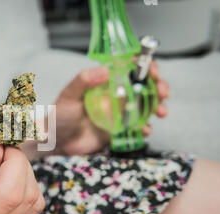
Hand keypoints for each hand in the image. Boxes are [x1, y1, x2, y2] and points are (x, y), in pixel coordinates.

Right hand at [0, 142, 44, 213]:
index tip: (0, 143)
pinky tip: (2, 175)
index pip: (10, 194)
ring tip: (0, 160)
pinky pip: (25, 211)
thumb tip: (0, 149)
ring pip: (32, 206)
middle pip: (26, 199)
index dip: (14, 162)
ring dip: (24, 176)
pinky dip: (22, 187)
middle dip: (21, 165)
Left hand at [53, 61, 168, 154]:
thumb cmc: (59, 116)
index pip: (129, 67)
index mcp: (105, 82)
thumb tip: (105, 70)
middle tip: (163, 92)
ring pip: (146, 105)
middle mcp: (116, 95)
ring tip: (161, 112)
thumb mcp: (68, 96)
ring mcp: (120, 112)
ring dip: (158, 106)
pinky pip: (139, 127)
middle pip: (144, 85)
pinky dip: (146, 127)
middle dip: (159, 86)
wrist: (57, 142)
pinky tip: (144, 130)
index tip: (152, 70)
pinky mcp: (120, 130)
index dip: (145, 65)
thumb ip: (83, 81)